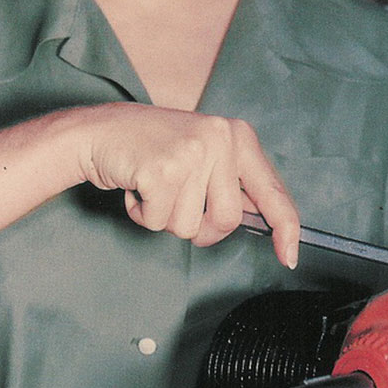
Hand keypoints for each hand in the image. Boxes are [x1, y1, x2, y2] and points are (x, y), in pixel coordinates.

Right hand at [74, 104, 300, 267]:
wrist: (98, 131)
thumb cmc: (151, 148)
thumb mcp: (204, 153)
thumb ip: (233, 182)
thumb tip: (263, 219)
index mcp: (237, 136)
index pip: (272, 191)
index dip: (285, 228)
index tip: (288, 256)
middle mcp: (220, 139)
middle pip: (227, 221)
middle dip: (200, 227)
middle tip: (176, 203)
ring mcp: (191, 153)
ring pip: (190, 227)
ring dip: (165, 218)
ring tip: (153, 186)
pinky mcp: (161, 170)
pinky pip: (158, 222)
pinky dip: (143, 215)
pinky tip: (137, 187)